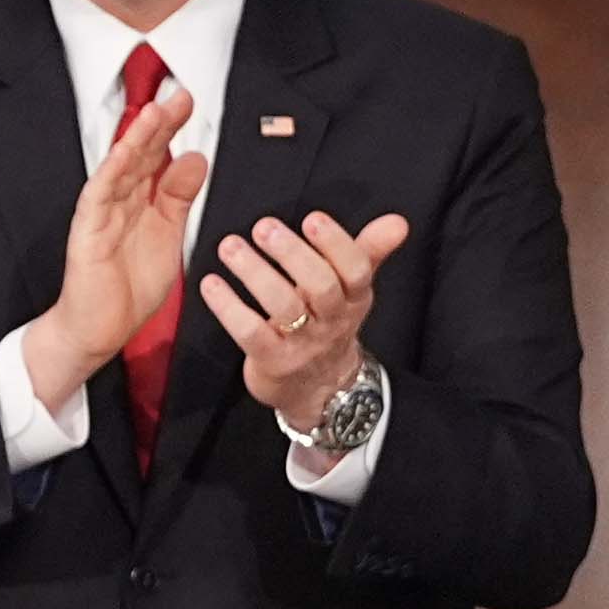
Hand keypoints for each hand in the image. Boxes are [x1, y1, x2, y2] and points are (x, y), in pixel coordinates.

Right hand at [20, 85, 208, 420]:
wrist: (98, 332)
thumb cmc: (127, 292)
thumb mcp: (167, 237)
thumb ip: (178, 198)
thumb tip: (196, 159)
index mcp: (141, 203)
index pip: (158, 157)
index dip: (173, 130)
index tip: (191, 103)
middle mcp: (120, 202)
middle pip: (141, 155)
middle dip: (160, 125)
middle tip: (181, 96)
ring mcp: (101, 214)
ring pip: (120, 168)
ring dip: (137, 139)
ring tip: (156, 113)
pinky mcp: (87, 231)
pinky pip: (99, 194)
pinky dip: (112, 170)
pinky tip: (126, 150)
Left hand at [199, 206, 408, 446]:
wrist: (320, 390)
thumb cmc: (328, 325)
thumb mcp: (353, 291)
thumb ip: (370, 252)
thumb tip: (397, 222)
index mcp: (354, 298)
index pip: (355, 269)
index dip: (336, 244)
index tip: (313, 218)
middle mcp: (332, 321)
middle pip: (320, 286)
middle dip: (293, 254)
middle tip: (264, 227)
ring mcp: (302, 343)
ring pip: (283, 307)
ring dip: (255, 273)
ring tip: (230, 246)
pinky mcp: (273, 362)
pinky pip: (250, 332)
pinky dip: (228, 308)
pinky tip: (210, 284)